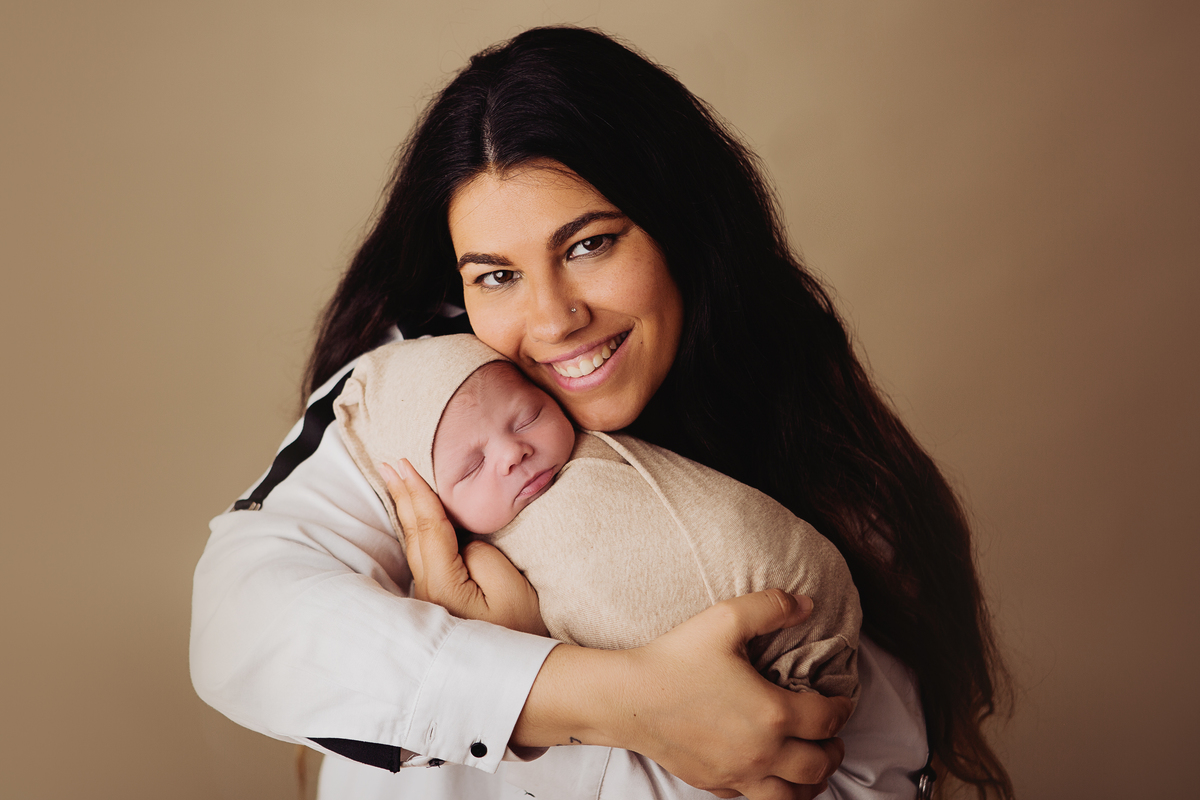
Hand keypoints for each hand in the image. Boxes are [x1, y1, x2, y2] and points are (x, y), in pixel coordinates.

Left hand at [383, 459, 547, 635]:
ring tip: (397, 485)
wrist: (520, 673)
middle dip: (402, 495)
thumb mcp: (508, 584)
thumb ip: (479, 552)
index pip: (427, 526)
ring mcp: (431, 599)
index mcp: (443, 584)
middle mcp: (428, 591)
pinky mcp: (440, 602)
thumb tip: (461, 542)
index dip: (417, 492)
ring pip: (415, 545)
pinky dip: (418, 531)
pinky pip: (424, 557)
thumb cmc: (521, 630)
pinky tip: (416, 522)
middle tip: (389, 465)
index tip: (403, 464)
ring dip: (407, 511)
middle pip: (413, 533)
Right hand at [515, 590, 850, 799]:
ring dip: (811, 782)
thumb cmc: (675, 660)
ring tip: (812, 767)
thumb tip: (806, 603)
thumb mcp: (724, 620)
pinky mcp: (715, 784)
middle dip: (834, 751)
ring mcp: (738, 773)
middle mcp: (762, 751)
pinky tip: (768, 774)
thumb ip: (770, 607)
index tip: (842, 701)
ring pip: (792, 795)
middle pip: (818, 764)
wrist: (628, 699)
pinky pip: (755, 799)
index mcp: (773, 713)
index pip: (828, 720)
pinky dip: (773, 791)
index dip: (843, 709)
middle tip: (833, 738)